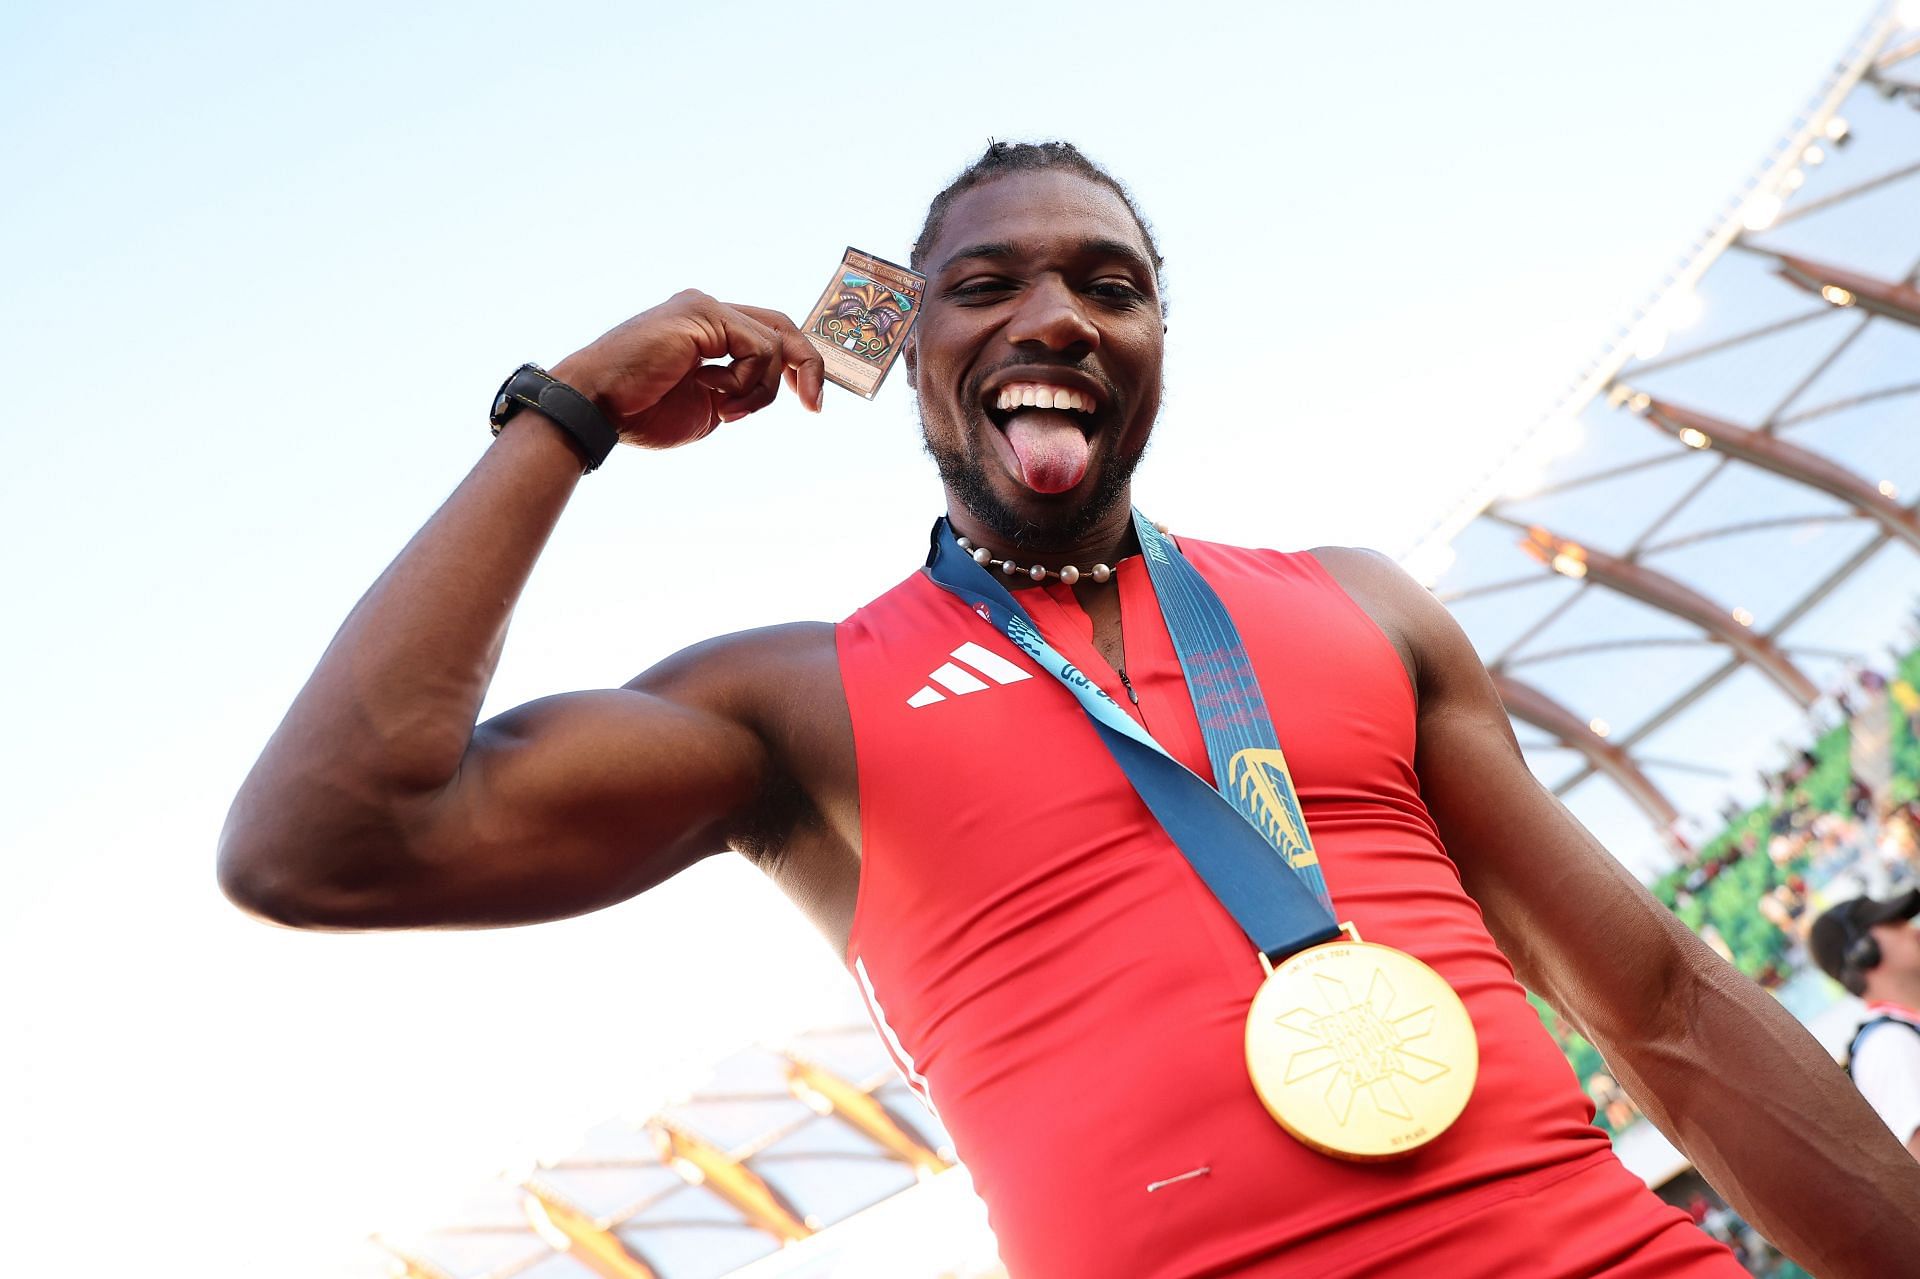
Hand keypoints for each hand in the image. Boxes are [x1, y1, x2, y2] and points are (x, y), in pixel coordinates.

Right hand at [550, 290, 826, 449]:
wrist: (596, 407)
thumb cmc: (640, 413)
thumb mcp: (706, 409)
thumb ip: (737, 394)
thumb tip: (767, 393)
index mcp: (708, 331)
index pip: (770, 335)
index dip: (799, 366)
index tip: (812, 404)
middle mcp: (709, 311)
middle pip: (783, 326)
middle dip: (809, 366)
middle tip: (815, 406)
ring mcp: (705, 308)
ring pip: (774, 343)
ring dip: (761, 390)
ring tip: (726, 410)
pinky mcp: (702, 313)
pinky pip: (758, 348)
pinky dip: (747, 381)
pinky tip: (712, 391)